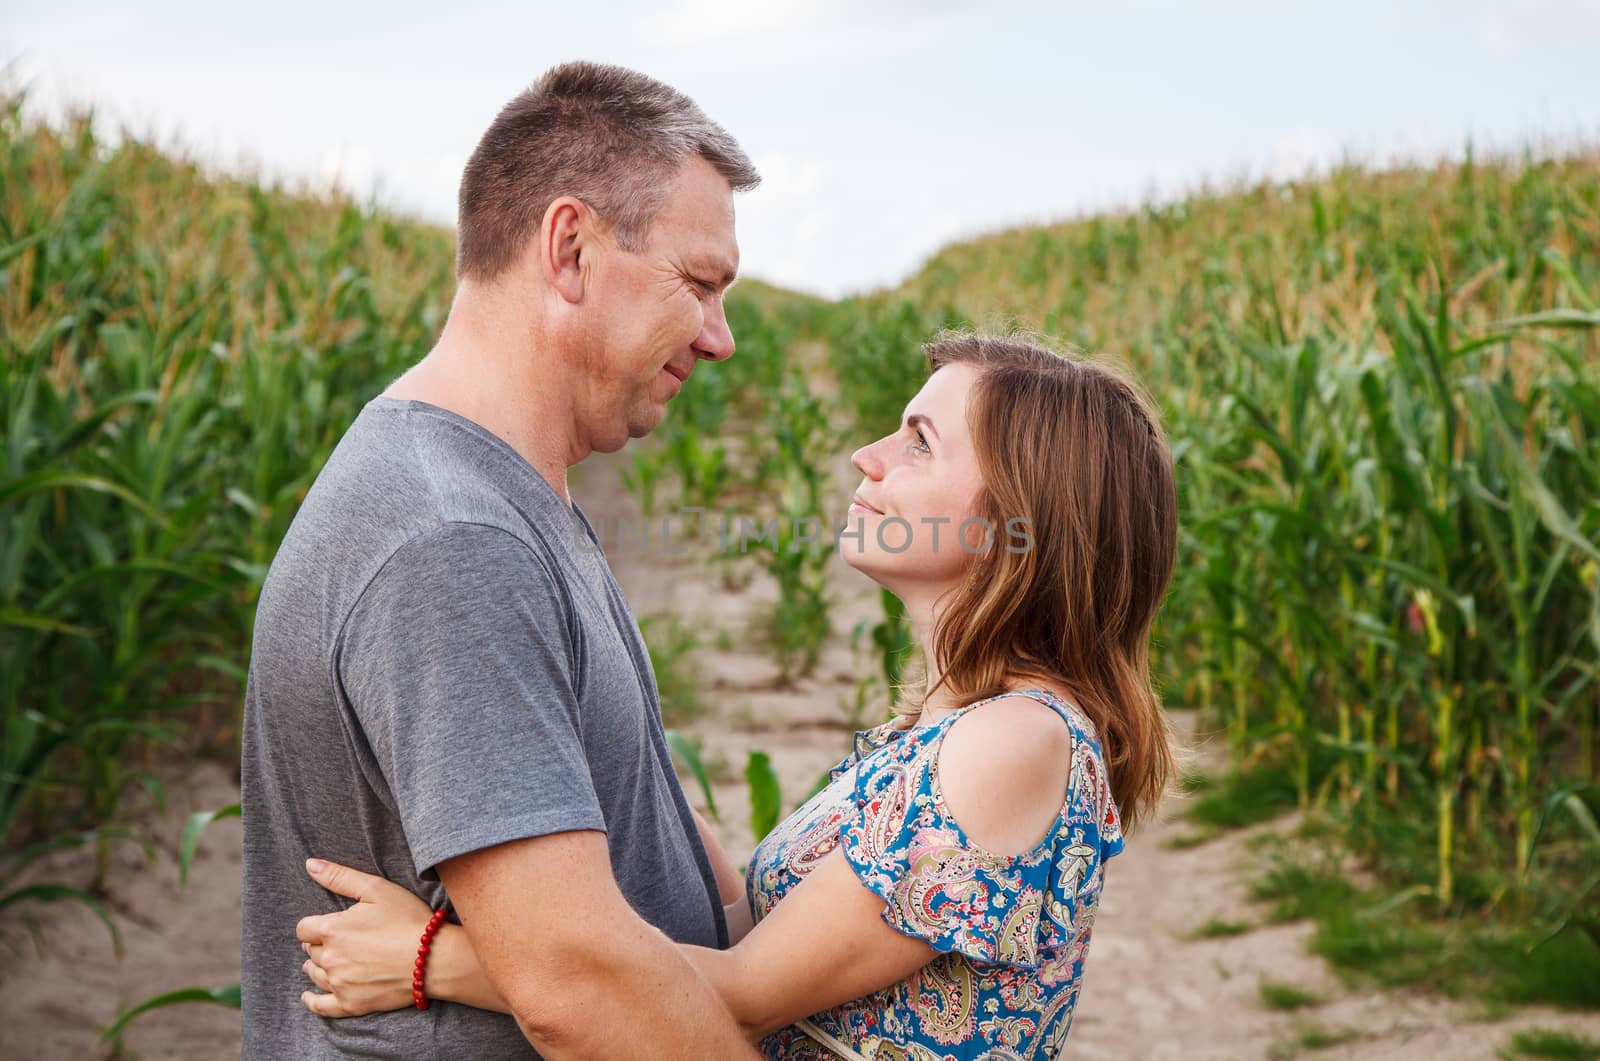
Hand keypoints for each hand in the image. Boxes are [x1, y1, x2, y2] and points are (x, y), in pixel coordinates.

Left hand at [295, 858, 433, 1016]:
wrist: (433, 958)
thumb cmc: (408, 919)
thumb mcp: (376, 889)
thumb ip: (340, 876)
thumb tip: (310, 864)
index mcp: (332, 929)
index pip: (304, 928)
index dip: (314, 925)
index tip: (328, 924)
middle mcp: (330, 958)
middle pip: (310, 951)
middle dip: (320, 944)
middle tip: (340, 940)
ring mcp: (339, 983)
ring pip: (314, 974)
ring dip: (318, 966)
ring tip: (330, 960)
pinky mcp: (350, 1004)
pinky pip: (320, 1006)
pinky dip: (312, 1001)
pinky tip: (308, 996)